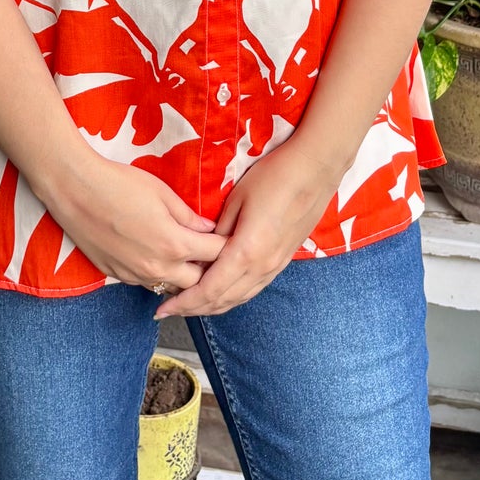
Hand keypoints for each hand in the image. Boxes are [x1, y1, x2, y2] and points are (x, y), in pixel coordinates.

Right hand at [42, 148, 227, 293]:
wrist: (75, 191)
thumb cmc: (120, 184)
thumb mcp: (162, 193)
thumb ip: (188, 216)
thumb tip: (207, 229)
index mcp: (175, 244)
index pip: (216, 254)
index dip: (226, 245)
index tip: (230, 238)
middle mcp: (158, 268)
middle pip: (198, 281)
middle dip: (207, 268)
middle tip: (208, 250)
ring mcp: (136, 276)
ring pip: (171, 287)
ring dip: (181, 275)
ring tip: (184, 257)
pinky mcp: (117, 276)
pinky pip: (146, 283)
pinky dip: (156, 274)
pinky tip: (154, 256)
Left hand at [154, 137, 339, 318]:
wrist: (315, 171)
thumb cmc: (273, 178)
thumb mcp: (236, 200)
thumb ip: (218, 231)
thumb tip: (203, 250)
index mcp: (246, 252)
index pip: (209, 290)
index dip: (185, 303)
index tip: (163, 309)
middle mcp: (262, 267)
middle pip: (223, 300)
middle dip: (195, 309)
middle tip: (171, 308)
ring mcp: (275, 266)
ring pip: (240, 298)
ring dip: (214, 305)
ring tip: (191, 304)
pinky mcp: (283, 260)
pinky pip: (253, 288)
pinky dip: (233, 296)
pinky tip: (222, 291)